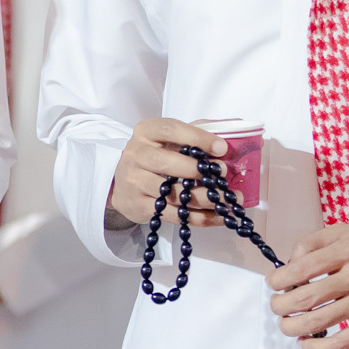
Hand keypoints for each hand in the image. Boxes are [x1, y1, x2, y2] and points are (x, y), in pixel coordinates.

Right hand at [107, 118, 232, 230]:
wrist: (122, 185)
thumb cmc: (154, 157)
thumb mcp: (167, 139)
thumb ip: (194, 134)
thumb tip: (226, 139)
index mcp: (146, 132)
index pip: (170, 130)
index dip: (197, 138)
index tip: (221, 148)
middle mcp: (136, 155)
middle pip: (166, 163)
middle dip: (197, 169)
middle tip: (222, 173)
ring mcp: (135, 182)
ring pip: (172, 193)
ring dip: (204, 198)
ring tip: (227, 199)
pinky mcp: (140, 207)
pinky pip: (175, 215)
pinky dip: (201, 218)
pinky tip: (220, 216)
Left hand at [268, 224, 348, 348]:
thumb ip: (315, 241)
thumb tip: (289, 263)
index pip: (301, 268)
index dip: (278, 279)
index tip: (274, 283)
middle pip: (304, 299)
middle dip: (280, 306)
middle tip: (277, 305)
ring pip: (317, 323)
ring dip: (292, 328)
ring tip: (287, 325)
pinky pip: (341, 344)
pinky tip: (307, 344)